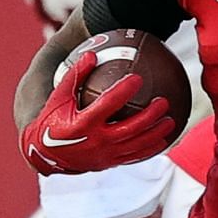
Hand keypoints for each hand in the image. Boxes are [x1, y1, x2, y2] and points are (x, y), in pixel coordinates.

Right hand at [20, 43, 174, 175]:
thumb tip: (92, 53)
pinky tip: (164, 140)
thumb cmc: (52, 121)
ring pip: (137, 145)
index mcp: (83, 124)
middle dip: (150, 116)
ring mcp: (105, 155)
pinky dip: (150, 149)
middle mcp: (97, 141)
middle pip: (130, 128)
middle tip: (163, 101)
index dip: (124, 91)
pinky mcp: (110, 163)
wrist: (46, 156)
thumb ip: (74, 76)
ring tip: (171, 121)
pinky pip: (134, 157)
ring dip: (156, 134)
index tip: (137, 78)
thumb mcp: (58, 98)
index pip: (108, 104)